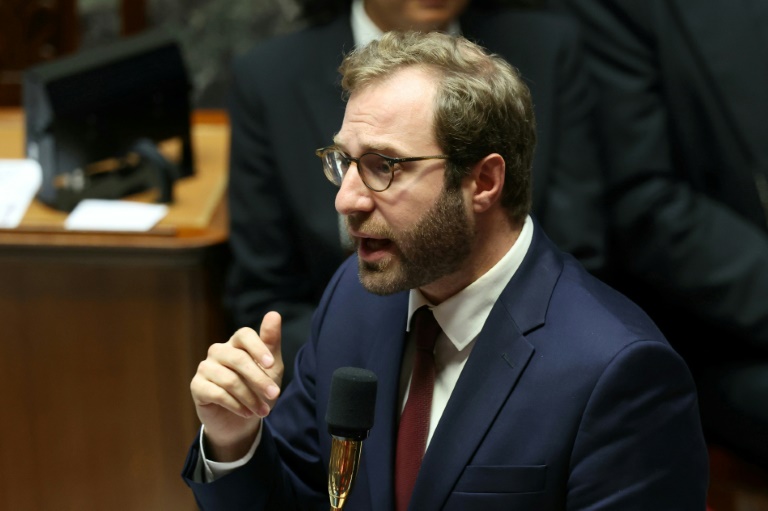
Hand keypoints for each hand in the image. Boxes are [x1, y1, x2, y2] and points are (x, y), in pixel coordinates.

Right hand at [190, 311, 283, 461]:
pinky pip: (217, 393)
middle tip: (274, 395)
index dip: (258, 348)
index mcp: (237, 343)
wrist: (241, 420)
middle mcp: (219, 351)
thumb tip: (274, 313)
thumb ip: (271, 342)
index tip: (272, 365)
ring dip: (250, 398)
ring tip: (262, 410)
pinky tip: (247, 413)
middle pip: (238, 359)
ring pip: (229, 379)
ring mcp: (206, 368)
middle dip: (259, 379)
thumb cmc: (257, 388)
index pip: (244, 334)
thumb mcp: (271, 368)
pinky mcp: (197, 386)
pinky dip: (236, 405)